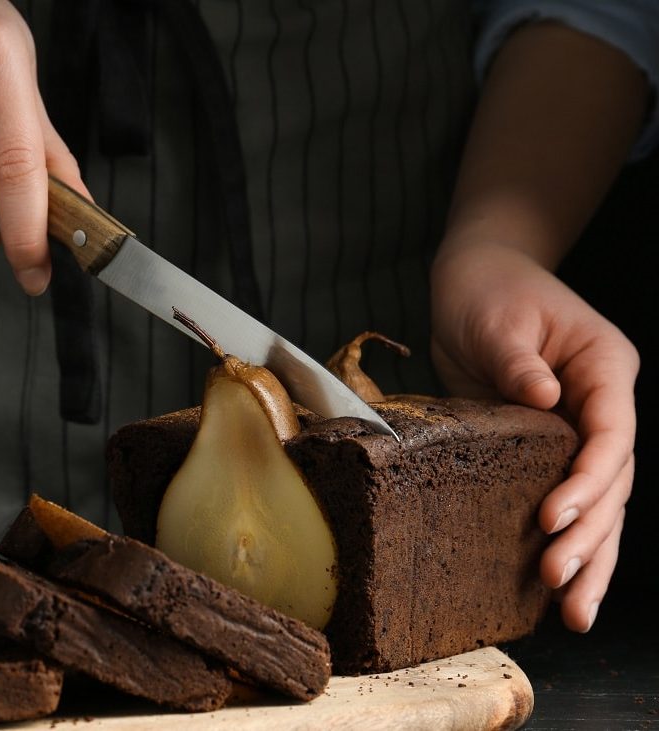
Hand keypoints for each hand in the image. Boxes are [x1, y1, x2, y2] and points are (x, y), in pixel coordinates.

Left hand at [430, 242, 636, 631]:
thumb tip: (541, 398)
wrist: (478, 281)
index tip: (552, 517)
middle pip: (613, 482)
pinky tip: (554, 592)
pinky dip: (565, 543)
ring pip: (600, 505)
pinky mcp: (547, 450)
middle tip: (563, 585)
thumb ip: (517, 359)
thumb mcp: (499, 317)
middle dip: (591, 536)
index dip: (588, 480)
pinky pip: (563, 501)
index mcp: (605, 367)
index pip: (611, 434)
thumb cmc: (490, 290)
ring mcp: (580, 431)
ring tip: (575, 615)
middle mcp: (603, 405)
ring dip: (590, 559)